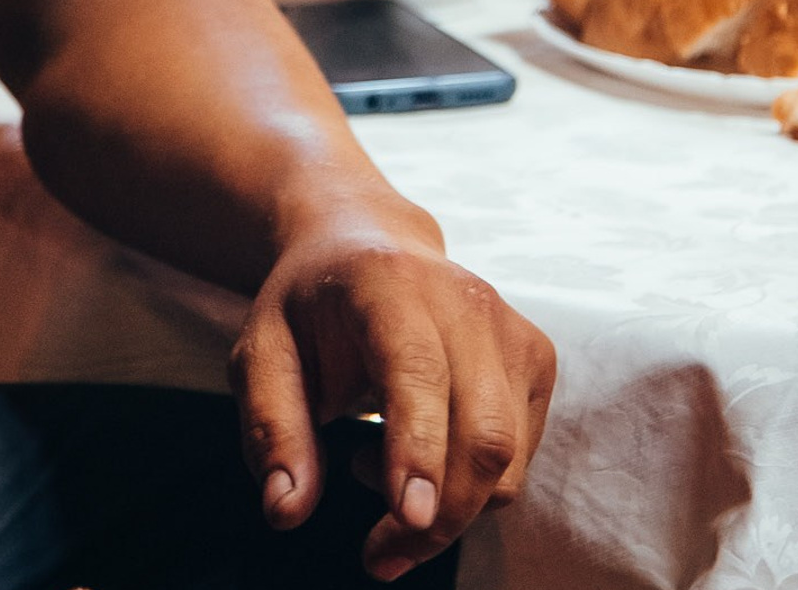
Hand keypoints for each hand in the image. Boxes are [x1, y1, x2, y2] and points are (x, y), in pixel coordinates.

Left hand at [228, 197, 555, 581]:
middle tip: (379, 555)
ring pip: (508, 458)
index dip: (417, 446)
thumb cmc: (310, 307)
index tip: (405, 516)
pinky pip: (519, 456)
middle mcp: (462, 299)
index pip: (416, 370)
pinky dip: (474, 483)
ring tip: (371, 466)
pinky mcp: (535, 355)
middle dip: (437, 517)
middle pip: (481, 433)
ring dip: (450, 506)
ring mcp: (508, 326)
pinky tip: (420, 448)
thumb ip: (271, 428)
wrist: (366, 243)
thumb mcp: (262, 352)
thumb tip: (286, 510)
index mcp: (387, 282)